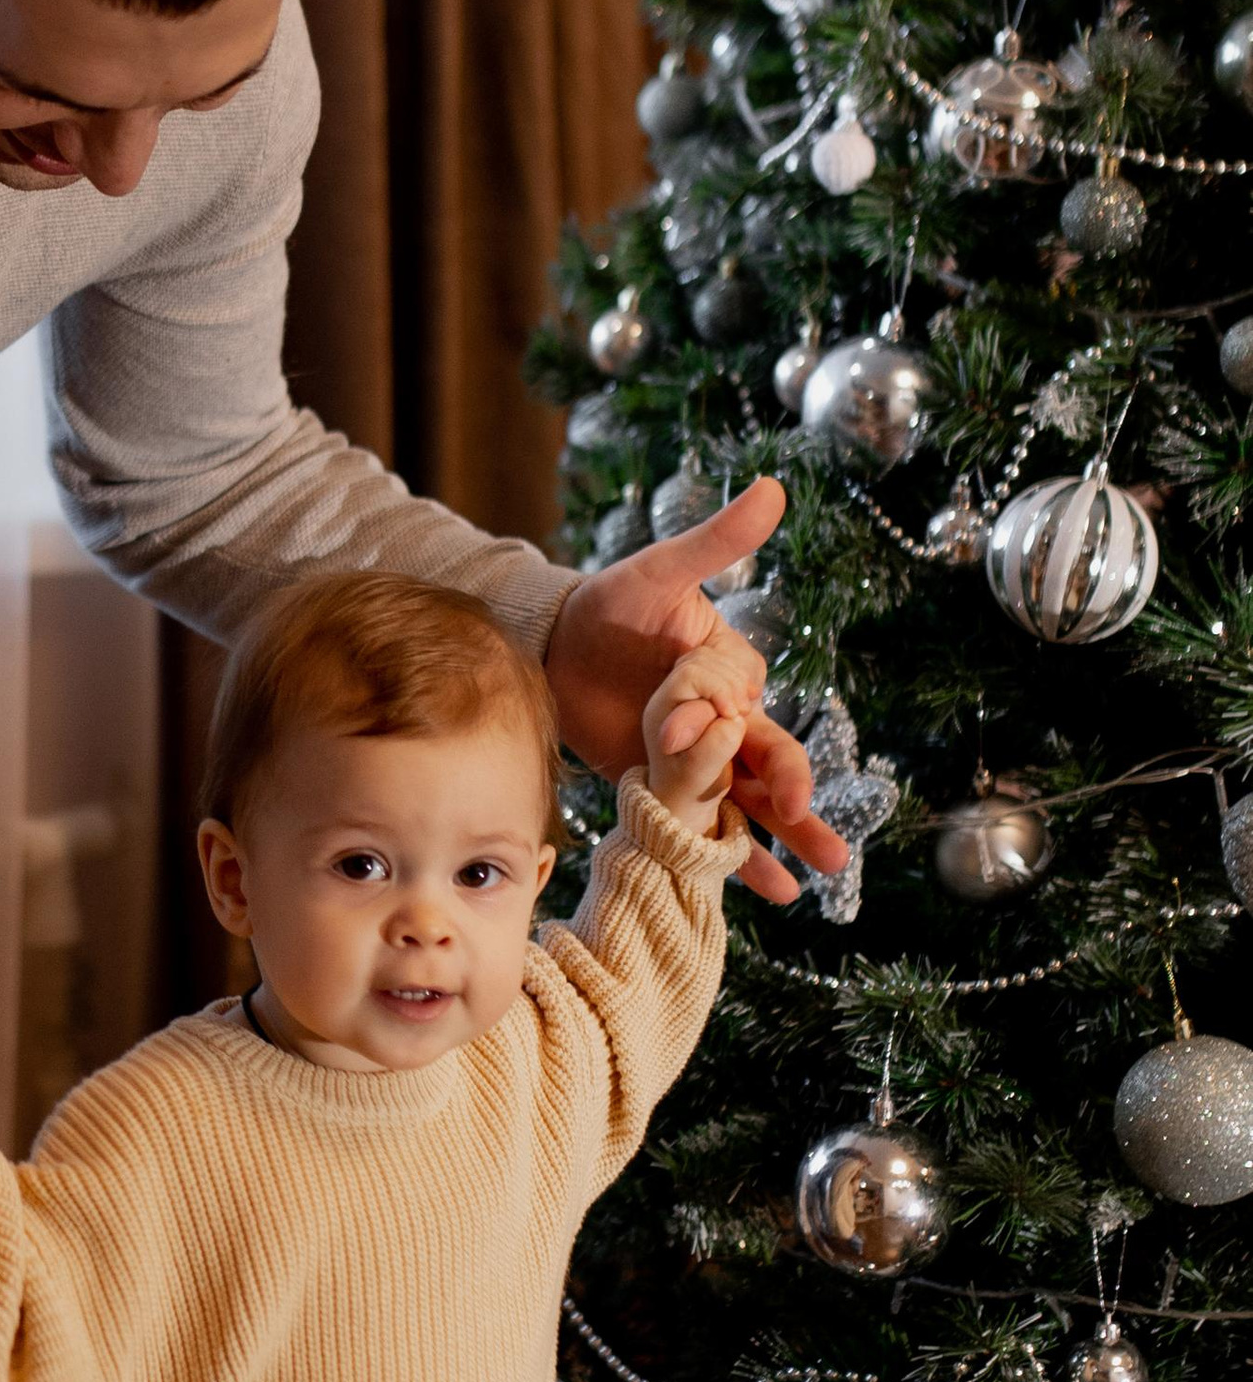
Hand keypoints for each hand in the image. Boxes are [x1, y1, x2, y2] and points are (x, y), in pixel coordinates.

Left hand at [542, 476, 844, 904]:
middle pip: (772, 759)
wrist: (555, 649)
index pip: (736, 698)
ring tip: (826, 874)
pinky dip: (737, 858)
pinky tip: (775, 894)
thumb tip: (773, 488)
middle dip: (795, 794)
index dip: (709, 711)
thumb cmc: (610, 604)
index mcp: (732, 668)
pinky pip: (710, 825)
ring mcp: (704, 759)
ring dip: (788, 837)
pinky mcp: (672, 788)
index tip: (676, 719)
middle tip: (816, 829)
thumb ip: (716, 543)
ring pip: (754, 801)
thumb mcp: (658, 572)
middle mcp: (729, 718)